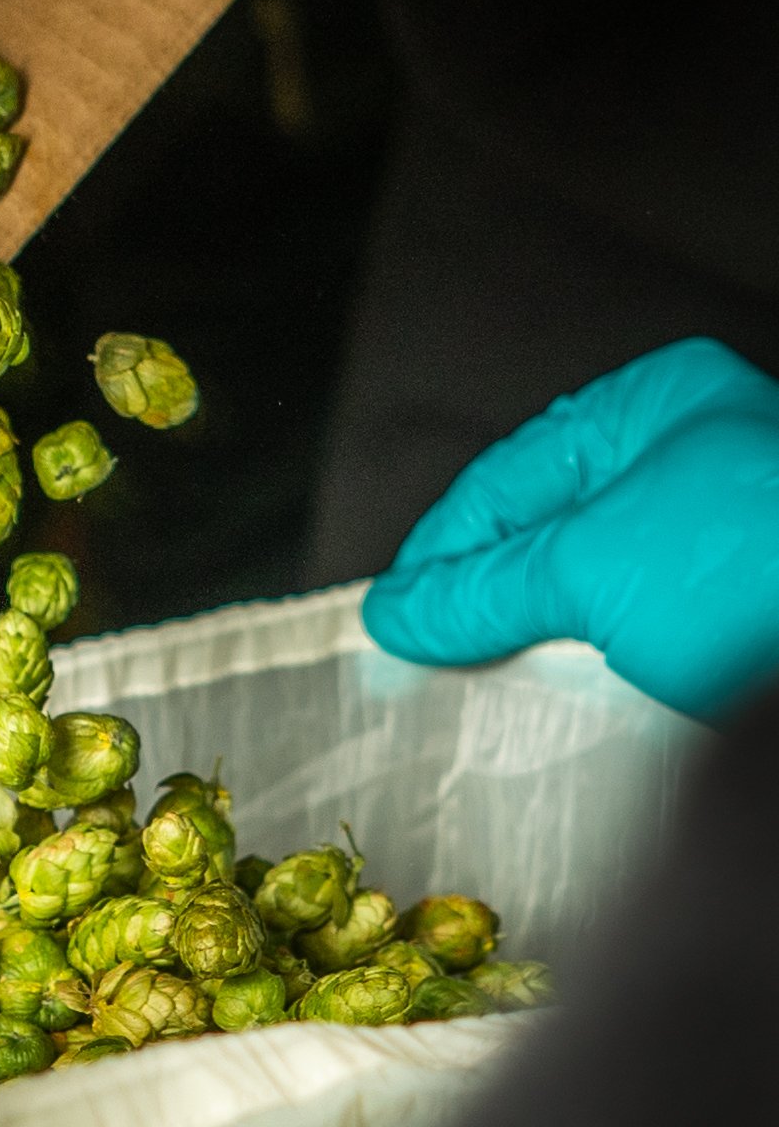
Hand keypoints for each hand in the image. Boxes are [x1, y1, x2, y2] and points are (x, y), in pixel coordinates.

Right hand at [362, 338, 778, 718]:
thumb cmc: (764, 572)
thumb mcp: (593, 568)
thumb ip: (483, 588)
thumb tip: (392, 612)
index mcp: (658, 407)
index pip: (507, 478)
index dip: (437, 552)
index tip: (386, 620)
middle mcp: (695, 463)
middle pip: (549, 537)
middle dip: (484, 603)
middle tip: (420, 667)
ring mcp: (727, 546)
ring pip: (594, 599)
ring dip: (539, 652)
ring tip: (478, 701)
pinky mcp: (743, 622)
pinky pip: (643, 649)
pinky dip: (596, 683)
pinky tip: (557, 720)